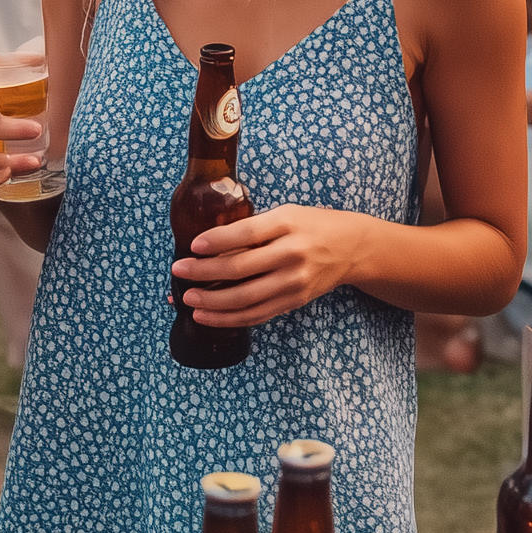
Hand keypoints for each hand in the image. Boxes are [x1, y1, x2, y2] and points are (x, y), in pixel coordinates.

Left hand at [173, 204, 368, 329]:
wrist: (352, 248)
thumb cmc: (312, 225)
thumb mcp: (287, 214)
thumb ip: (255, 227)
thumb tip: (210, 242)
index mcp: (288, 224)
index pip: (247, 233)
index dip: (217, 240)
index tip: (193, 245)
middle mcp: (292, 254)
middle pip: (241, 268)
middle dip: (204, 272)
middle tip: (179, 272)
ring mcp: (294, 282)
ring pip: (246, 298)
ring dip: (213, 302)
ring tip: (189, 299)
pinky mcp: (294, 301)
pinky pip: (257, 314)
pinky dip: (230, 318)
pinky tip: (209, 316)